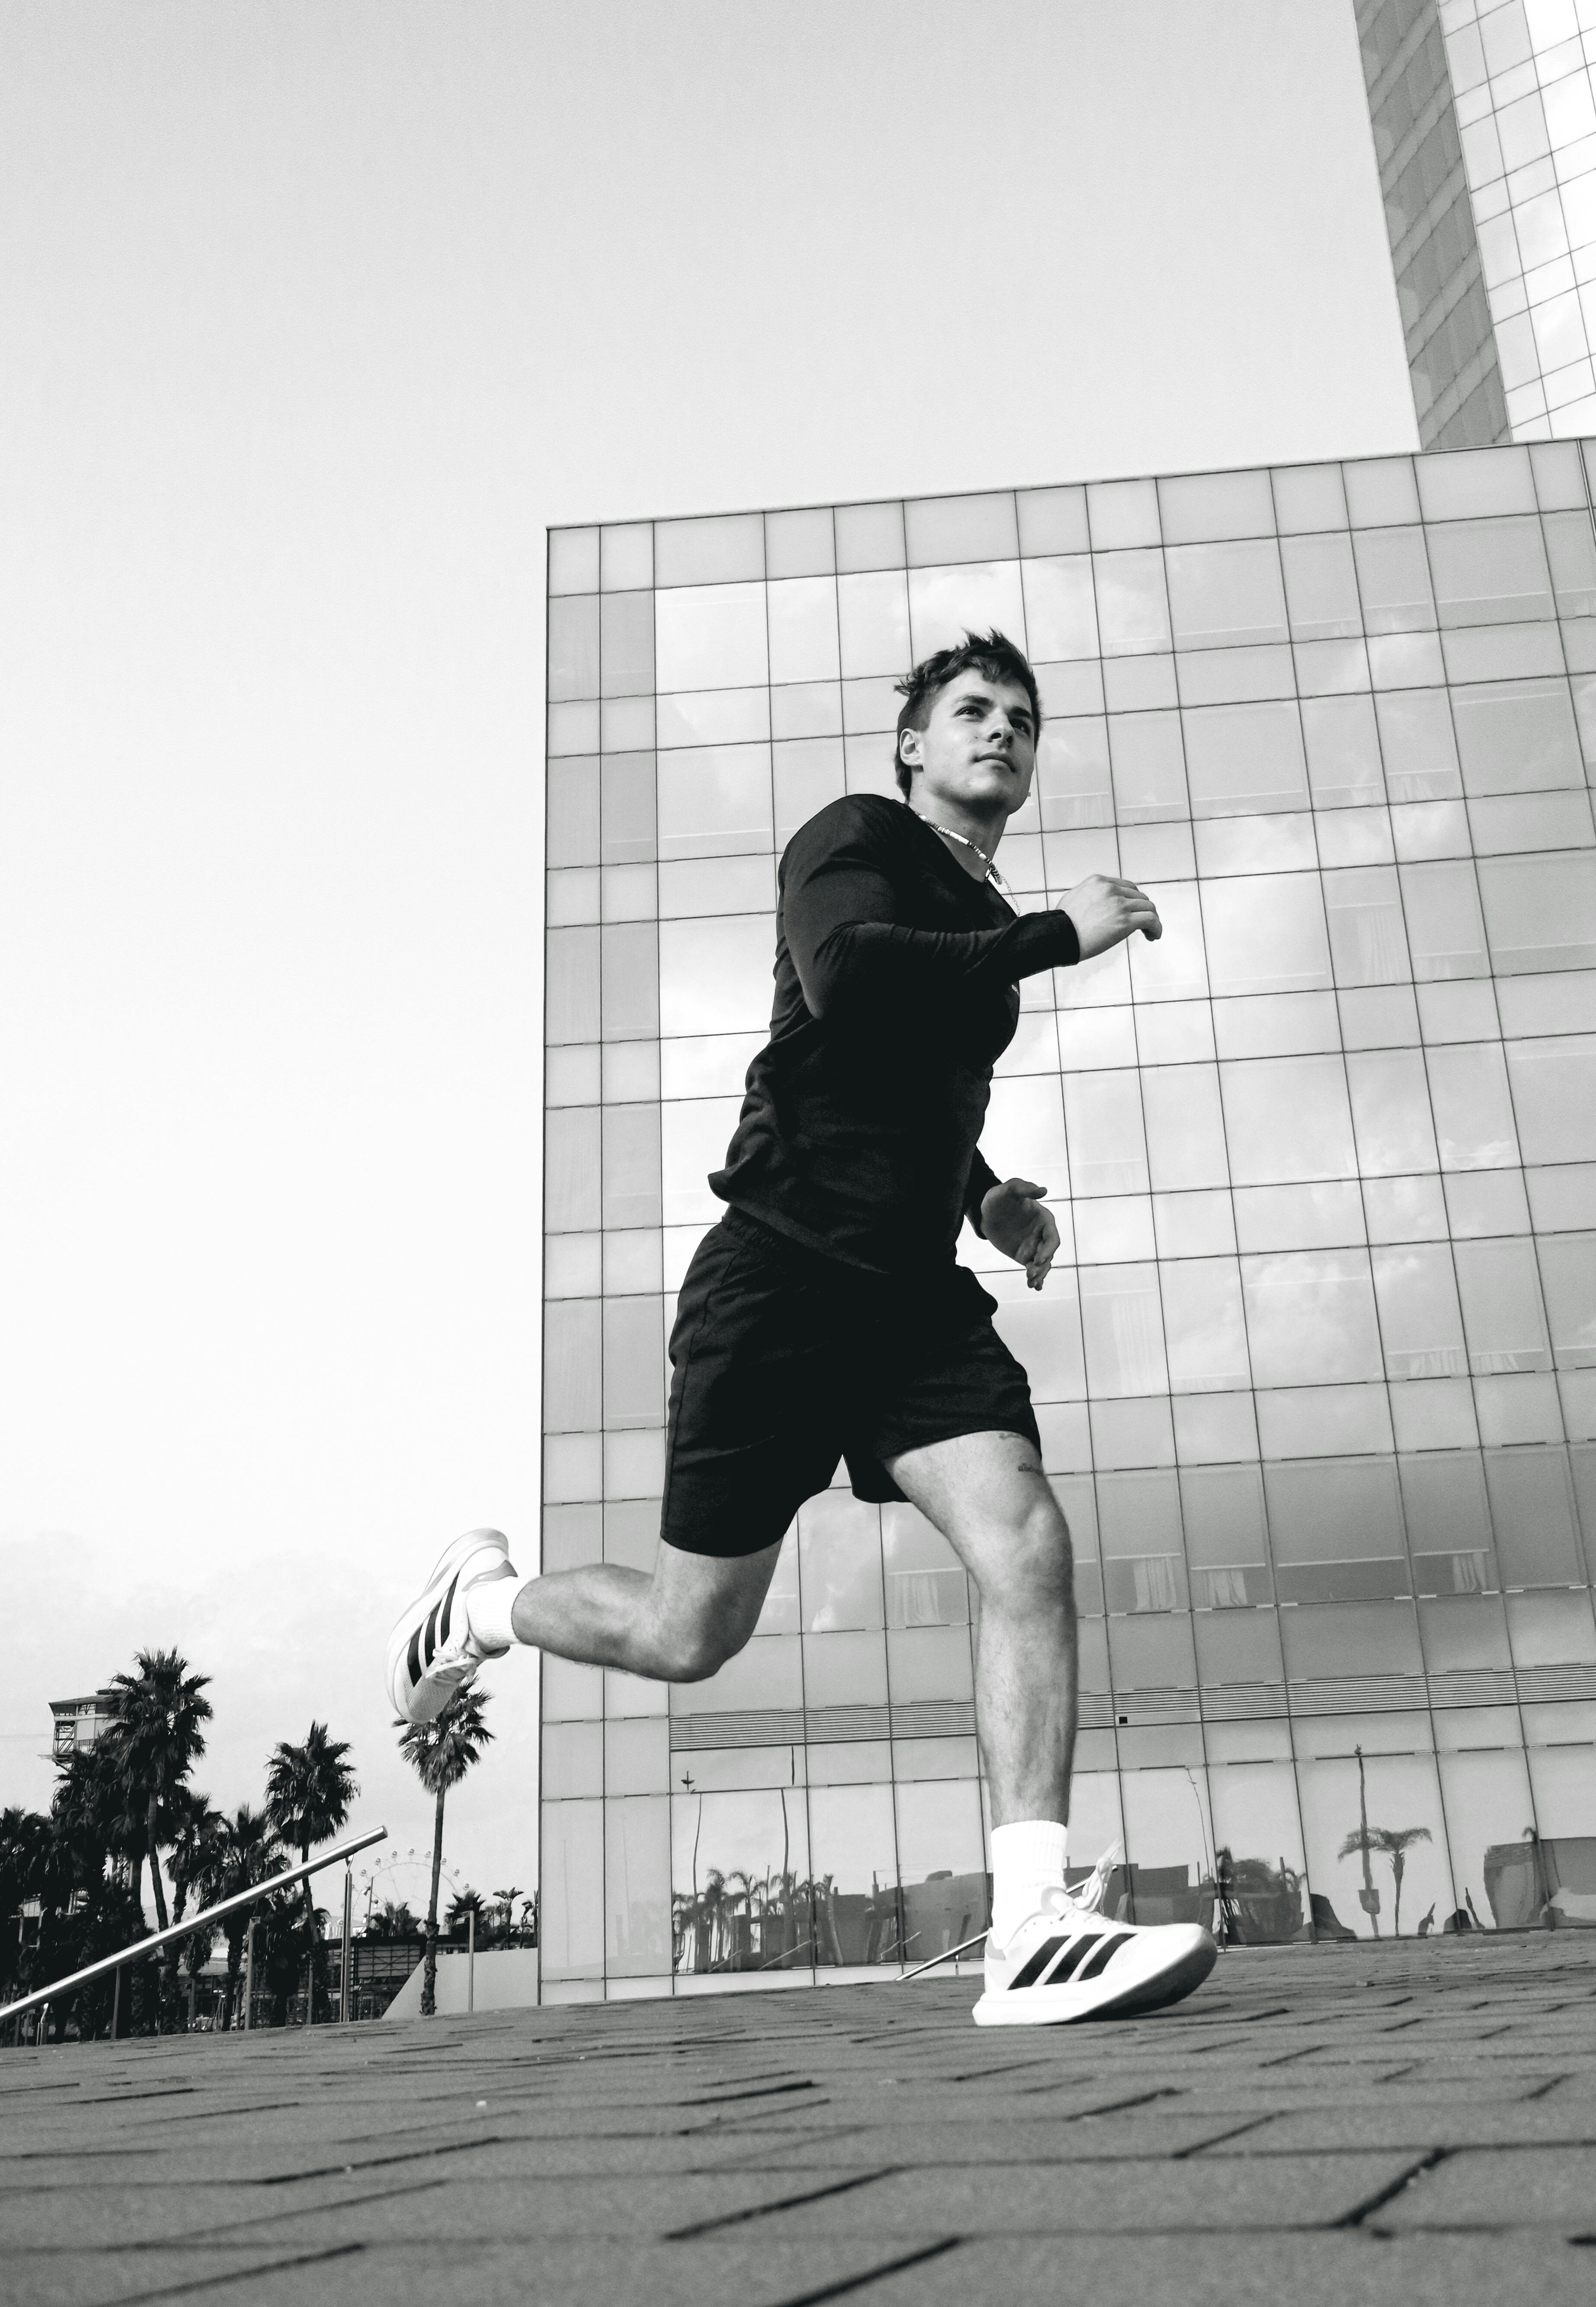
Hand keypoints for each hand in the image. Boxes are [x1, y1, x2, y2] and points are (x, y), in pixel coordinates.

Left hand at [980, 1177, 1059, 1291]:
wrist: (985, 1211)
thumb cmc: (999, 1197)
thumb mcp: (1008, 1189)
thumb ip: (1024, 1189)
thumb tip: (1044, 1190)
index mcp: (1044, 1220)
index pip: (1053, 1238)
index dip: (1048, 1250)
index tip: (1037, 1259)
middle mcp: (1042, 1234)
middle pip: (1049, 1254)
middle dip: (1043, 1265)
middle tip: (1031, 1272)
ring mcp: (1034, 1246)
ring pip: (1042, 1264)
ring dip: (1039, 1274)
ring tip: (1031, 1283)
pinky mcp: (1024, 1255)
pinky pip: (1032, 1268)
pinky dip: (1035, 1278)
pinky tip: (1033, 1287)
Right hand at [1058, 874, 1161, 958]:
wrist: (1059, 938)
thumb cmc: (1062, 925)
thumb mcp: (1074, 898)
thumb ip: (1089, 896)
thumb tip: (1096, 903)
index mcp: (1099, 881)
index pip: (1127, 887)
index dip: (1134, 901)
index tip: (1134, 913)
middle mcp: (1110, 889)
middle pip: (1139, 897)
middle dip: (1143, 911)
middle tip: (1143, 926)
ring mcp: (1119, 904)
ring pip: (1148, 907)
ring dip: (1152, 920)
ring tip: (1150, 933)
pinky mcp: (1125, 921)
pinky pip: (1151, 920)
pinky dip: (1156, 927)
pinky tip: (1154, 936)